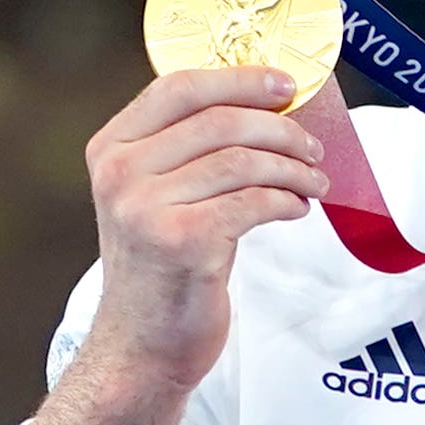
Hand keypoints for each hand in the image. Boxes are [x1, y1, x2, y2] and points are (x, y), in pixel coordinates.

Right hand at [83, 66, 330, 390]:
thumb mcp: (155, 195)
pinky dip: (286, 201)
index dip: (240, 79)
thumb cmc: (163, 265)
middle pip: (219, 121)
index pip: (179, 87)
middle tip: (313, 147)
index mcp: (111, 148)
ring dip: (292, 169)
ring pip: (242, 161)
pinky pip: (253, 202)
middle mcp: (119, 173)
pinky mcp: (182, 243)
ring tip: (314, 183)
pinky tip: (296, 209)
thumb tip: (268, 102)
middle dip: (280, 129)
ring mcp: (145, 208)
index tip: (286, 85)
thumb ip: (187, 148)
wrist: (142, 345)